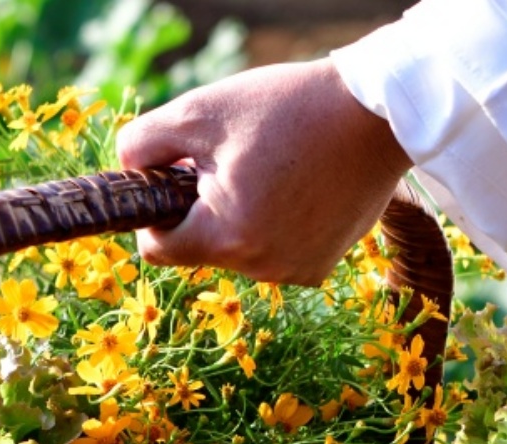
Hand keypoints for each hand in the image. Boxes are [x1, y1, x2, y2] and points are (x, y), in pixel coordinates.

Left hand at [117, 61, 412, 284]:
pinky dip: (276, 225)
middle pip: (200, 247)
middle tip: (235, 159)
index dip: (156, 211)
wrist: (379, 114)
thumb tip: (127, 170)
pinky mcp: (320, 266)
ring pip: (238, 250)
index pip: (157, 248)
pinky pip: (275, 252)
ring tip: (272, 169)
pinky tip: (299, 187)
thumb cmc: (286, 108)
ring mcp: (294, 271)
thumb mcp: (200, 112)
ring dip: (241, 217)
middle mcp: (260, 267)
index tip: (175, 177)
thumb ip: (142, 143)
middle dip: (203, 208)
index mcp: (225, 236)